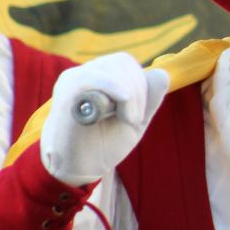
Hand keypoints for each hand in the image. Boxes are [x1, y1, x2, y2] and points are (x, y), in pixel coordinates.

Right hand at [40, 52, 168, 185]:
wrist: (78, 167)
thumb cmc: (104, 143)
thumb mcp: (135, 120)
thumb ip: (150, 99)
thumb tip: (162, 73)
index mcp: (100, 77)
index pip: (126, 62)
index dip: (141, 84)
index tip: (138, 115)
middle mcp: (85, 73)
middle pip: (123, 62)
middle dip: (139, 91)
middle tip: (133, 120)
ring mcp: (74, 79)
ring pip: (112, 68)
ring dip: (130, 95)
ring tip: (126, 120)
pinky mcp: (67, 91)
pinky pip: (94, 78)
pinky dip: (115, 90)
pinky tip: (120, 112)